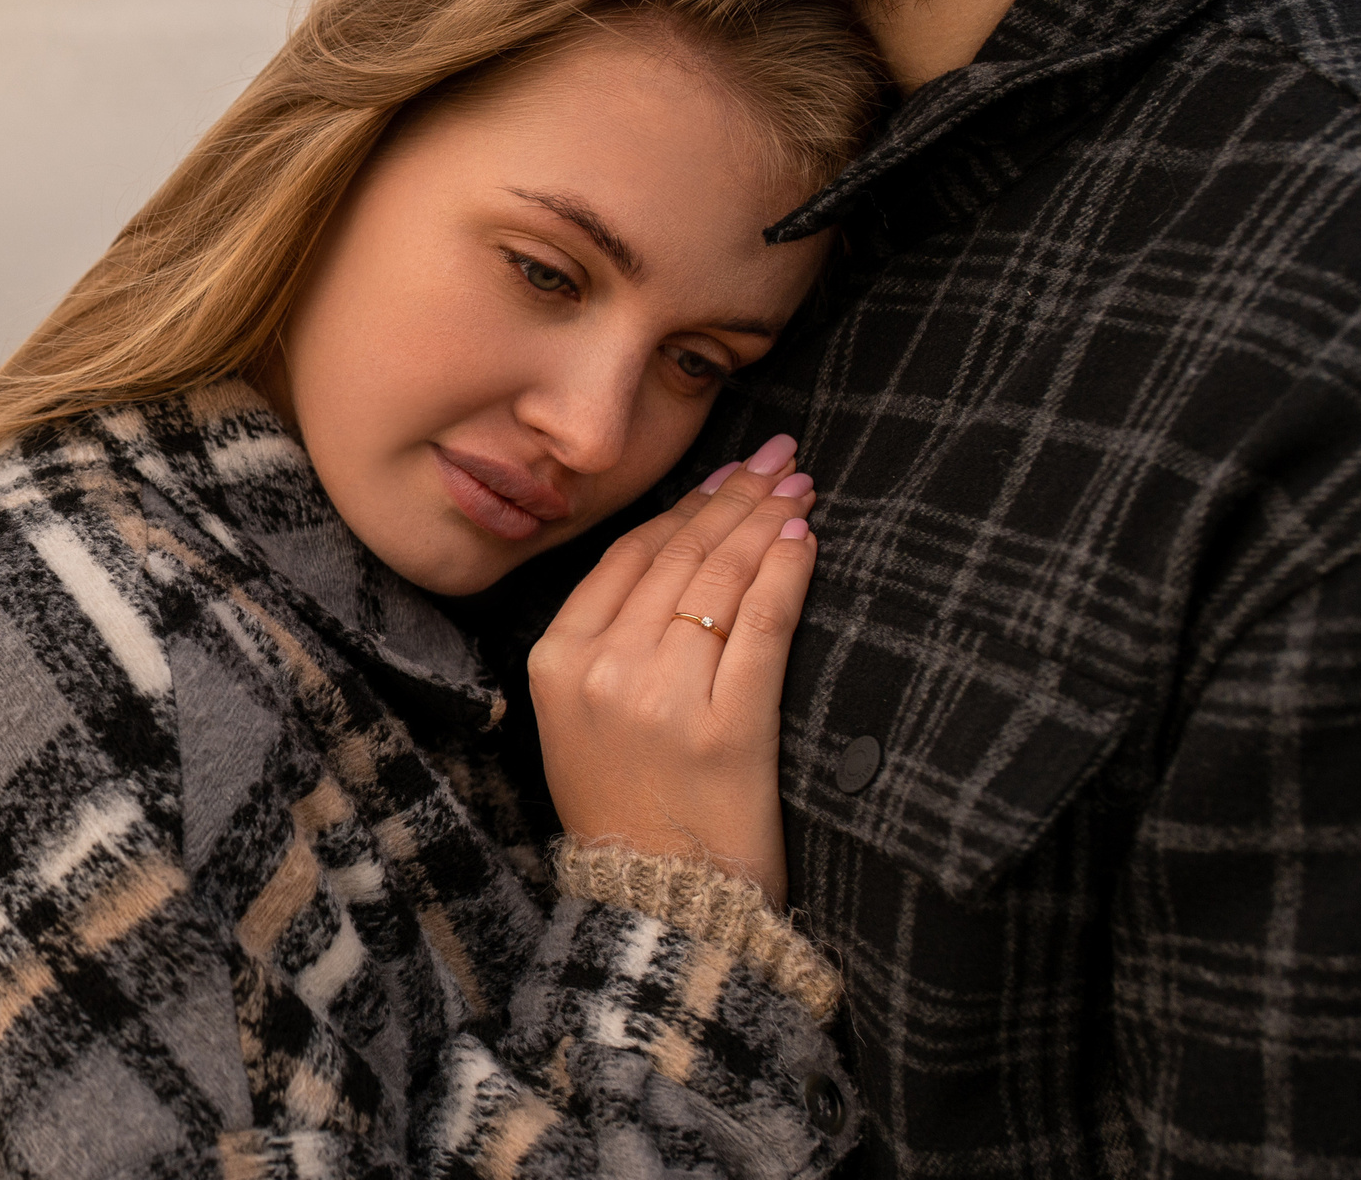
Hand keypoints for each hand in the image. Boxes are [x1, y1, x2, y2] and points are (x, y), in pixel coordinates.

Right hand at [527, 436, 818, 902]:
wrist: (658, 903)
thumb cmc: (625, 809)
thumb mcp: (575, 719)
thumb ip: (604, 642)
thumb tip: (676, 553)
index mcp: (555, 660)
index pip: (626, 558)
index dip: (682, 509)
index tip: (726, 476)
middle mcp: (602, 669)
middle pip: (676, 558)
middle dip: (733, 498)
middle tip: (777, 458)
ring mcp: (662, 696)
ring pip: (717, 581)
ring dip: (765, 523)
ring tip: (798, 488)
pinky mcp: (726, 725)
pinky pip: (760, 626)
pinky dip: (785, 574)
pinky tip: (804, 539)